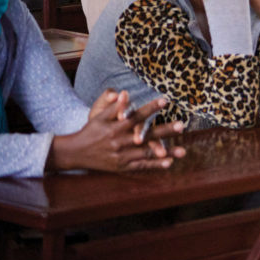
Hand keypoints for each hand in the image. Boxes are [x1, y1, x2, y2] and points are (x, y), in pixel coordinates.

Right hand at [50, 91, 185, 171]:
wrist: (75, 153)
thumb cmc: (90, 131)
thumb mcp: (99, 116)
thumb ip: (114, 107)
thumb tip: (125, 93)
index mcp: (116, 127)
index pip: (137, 116)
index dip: (151, 108)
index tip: (165, 101)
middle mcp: (120, 142)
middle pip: (146, 136)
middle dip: (165, 131)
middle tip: (181, 125)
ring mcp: (121, 156)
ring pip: (147, 154)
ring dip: (166, 152)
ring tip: (183, 149)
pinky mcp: (122, 167)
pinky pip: (141, 166)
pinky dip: (155, 165)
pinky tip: (169, 162)